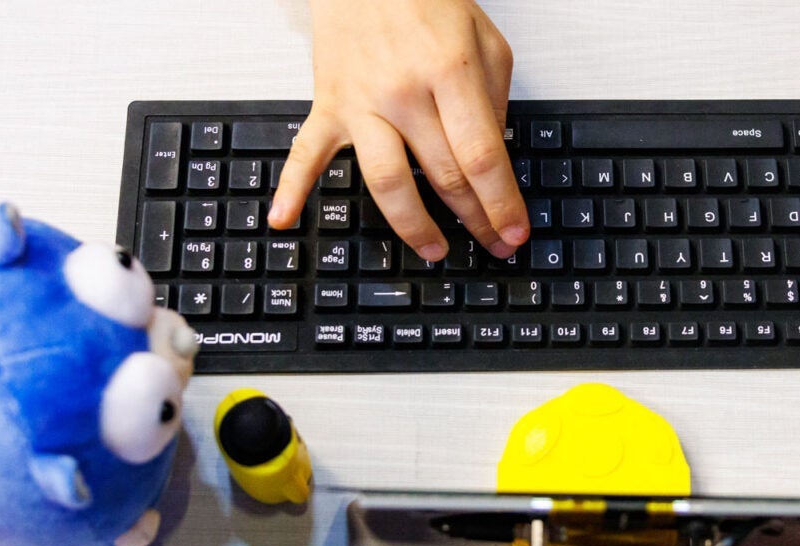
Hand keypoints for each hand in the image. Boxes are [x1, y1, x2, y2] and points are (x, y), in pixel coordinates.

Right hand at [273, 0, 525, 260]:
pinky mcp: (328, 104)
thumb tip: (495, 159)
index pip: (481, 157)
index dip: (501, 203)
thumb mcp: (484, 40)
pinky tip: (284, 219)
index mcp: (449, 72)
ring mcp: (361, 103)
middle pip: (442, 176)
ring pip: (387, 181)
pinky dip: (291, 189)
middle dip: (474, 219)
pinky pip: (305, 152)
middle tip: (492, 244)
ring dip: (414, 226)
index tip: (514, 232)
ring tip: (435, 250)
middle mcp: (403, 93)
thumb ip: (494, 100)